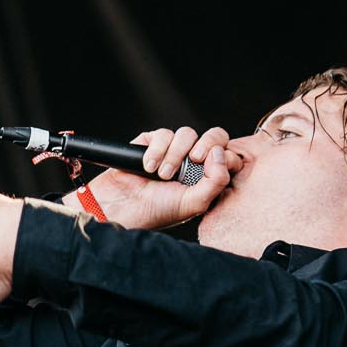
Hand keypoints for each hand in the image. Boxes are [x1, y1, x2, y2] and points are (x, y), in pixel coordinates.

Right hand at [76, 125, 240, 229]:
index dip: (224, 155)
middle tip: (195, 159)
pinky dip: (156, 150)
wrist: (120, 208)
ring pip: (186, 134)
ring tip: (162, 174)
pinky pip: (163, 134)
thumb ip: (217, 180)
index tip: (211, 167)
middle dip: (206, 143)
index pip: (227, 155)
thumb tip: (219, 152)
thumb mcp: (194, 203)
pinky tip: (148, 167)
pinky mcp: (150, 145)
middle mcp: (192, 163)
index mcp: (206, 178)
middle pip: (213, 136)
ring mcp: (172, 152)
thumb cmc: (155, 212)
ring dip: (175, 153)